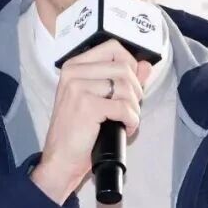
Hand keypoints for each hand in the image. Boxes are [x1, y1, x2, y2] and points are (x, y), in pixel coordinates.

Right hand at [30, 39, 151, 203]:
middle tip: (130, 108)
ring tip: (126, 120)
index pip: (113, 48)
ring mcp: (78, 87)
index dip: (131, 65)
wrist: (61, 159)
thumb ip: (123, 80)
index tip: (131, 85)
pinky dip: (132, 120)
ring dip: (134, 107)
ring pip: (126, 86)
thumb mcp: (100, 100)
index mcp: (74, 66)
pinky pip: (124, 107)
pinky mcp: (87, 105)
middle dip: (136, 90)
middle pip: (124, 67)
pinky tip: (125, 128)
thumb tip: (146, 65)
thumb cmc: (79, 130)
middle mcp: (73, 72)